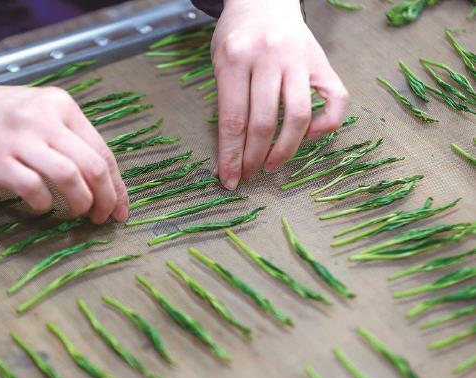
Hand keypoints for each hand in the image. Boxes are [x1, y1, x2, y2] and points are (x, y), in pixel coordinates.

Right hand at [0, 59, 128, 222]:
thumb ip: (70, 139)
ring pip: (70, 177)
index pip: (104, 152)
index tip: (120, 209)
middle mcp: (45, 119)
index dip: (117, 187)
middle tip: (102, 218)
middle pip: (94, 166)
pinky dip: (45, 204)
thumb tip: (104, 183)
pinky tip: (42, 205)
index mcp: (63, 106)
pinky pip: (34, 189)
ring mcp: (21, 138)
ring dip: (82, 203)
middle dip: (107, 199)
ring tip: (78, 214)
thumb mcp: (41, 112)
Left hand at [211, 0, 348, 188]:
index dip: (230, 156)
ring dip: (285, 150)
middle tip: (249, 175)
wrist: (265, 1)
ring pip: (298, 116)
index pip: (233, 119)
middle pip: (263, 123)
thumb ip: (226, 102)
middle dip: (254, 158)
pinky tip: (309, 136)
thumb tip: (229, 155)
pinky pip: (336, 100)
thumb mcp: (220, 62)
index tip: (228, 180)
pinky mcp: (322, 62)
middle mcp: (269, 57)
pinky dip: (326, 125)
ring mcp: (299, 59)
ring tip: (272, 165)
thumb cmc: (238, 36)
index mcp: (235, 58)